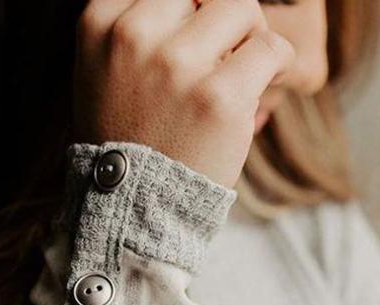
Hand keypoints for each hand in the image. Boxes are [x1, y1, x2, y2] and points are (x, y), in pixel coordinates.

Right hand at [73, 0, 294, 187]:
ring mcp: (177, 65)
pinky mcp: (218, 96)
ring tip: (241, 71)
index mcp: (101, 24)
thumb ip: (137, 24)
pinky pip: (271, 48)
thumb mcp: (105, 71)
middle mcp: (134, 36)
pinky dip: (278, 64)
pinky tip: (264, 85)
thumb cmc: (129, 138)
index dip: (184, 7)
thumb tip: (197, 3)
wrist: (132, 209)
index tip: (192, 34)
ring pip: (241, 7)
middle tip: (223, 52)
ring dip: (251, 36)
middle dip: (220, 15)